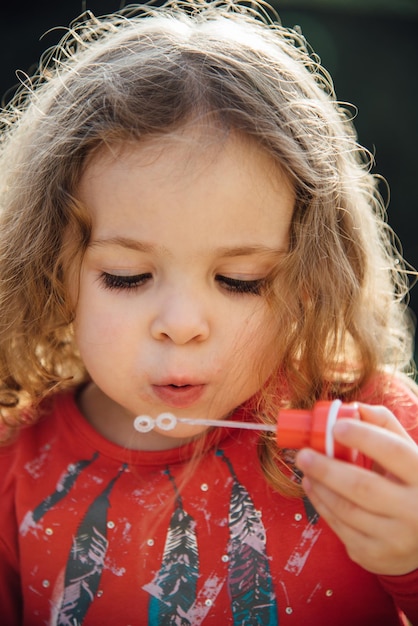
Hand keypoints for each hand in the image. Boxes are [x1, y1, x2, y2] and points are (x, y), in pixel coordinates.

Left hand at [295, 404, 417, 574]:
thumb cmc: (412, 486)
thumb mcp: (410, 455)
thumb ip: (385, 427)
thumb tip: (355, 407)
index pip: (393, 452)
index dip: (363, 437)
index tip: (335, 426)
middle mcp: (415, 511)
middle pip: (362, 486)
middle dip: (327, 468)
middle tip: (303, 454)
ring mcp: (396, 539)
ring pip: (347, 510)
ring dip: (320, 487)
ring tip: (306, 468)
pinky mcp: (376, 557)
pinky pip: (341, 529)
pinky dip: (322, 506)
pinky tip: (313, 488)